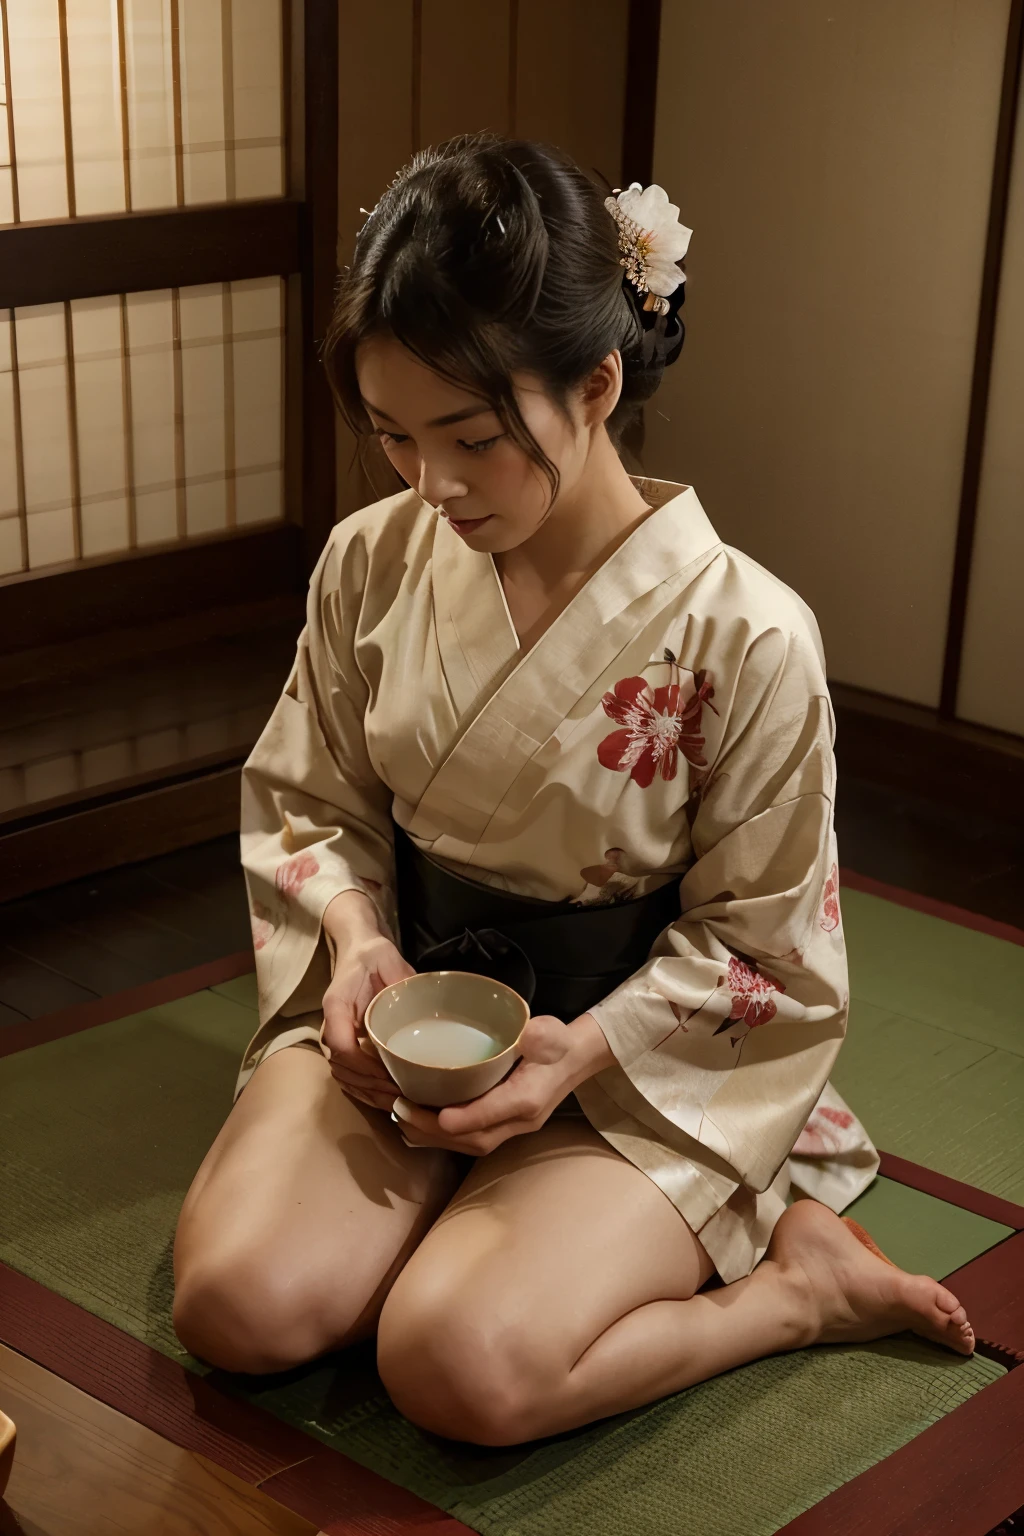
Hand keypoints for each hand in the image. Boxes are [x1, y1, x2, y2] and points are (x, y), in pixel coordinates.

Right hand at [320, 891, 411, 1111]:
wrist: (359, 951)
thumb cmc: (373, 955)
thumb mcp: (388, 958)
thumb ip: (400, 979)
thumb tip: (421, 1008)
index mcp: (336, 1005)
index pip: (342, 1045)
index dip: (365, 1067)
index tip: (392, 1076)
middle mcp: (330, 1024)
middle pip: (342, 1067)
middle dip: (371, 1087)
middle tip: (403, 1096)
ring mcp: (334, 1036)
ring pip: (343, 1075)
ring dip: (368, 1093)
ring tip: (399, 1102)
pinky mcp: (343, 1043)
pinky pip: (346, 1074)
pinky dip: (363, 1090)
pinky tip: (386, 1099)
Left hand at [392, 1011, 614, 1156]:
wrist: (576, 1060)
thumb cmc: (559, 1043)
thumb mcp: (552, 1033)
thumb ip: (543, 1034)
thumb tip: (531, 1033)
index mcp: (530, 1097)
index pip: (495, 1113)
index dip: (465, 1117)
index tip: (435, 1115)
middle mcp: (521, 1120)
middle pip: (476, 1139)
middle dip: (435, 1131)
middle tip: (401, 1111)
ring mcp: (513, 1128)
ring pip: (470, 1145)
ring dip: (434, 1137)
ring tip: (402, 1119)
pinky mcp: (504, 1127)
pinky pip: (471, 1140)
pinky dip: (443, 1136)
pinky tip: (420, 1125)